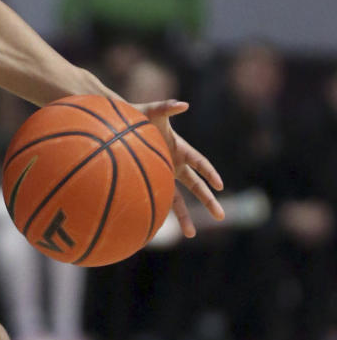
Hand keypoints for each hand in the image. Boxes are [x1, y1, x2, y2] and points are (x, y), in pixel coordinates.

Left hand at [134, 99, 224, 237]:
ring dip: (185, 217)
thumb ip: (166, 107)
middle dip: (209, 201)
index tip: (218, 184)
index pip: (199, 163)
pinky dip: (161, 212)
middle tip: (221, 217)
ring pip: (179, 199)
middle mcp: (175, 164)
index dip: (209, 173)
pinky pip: (158, 199)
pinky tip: (159, 229)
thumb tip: (183, 104)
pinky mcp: (151, 181)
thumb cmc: (137, 115)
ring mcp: (164, 174)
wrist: (118, 124)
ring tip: (191, 235)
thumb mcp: (152, 111)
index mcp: (180, 148)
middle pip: (196, 186)